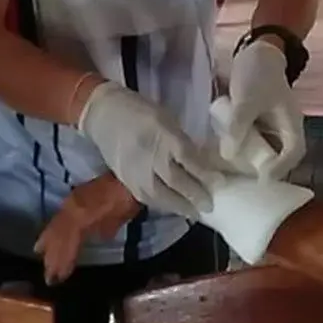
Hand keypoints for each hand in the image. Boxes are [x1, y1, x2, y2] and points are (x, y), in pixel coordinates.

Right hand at [34, 175, 140, 284]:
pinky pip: (60, 215)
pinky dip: (54, 227)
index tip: (56, 278)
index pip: (66, 243)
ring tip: (40, 252)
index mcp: (79, 219)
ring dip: (48, 240)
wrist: (129, 176)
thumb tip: (98, 236)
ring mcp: (72, 201)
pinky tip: (51, 232)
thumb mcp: (116, 221)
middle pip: (57, 235)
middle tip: (46, 273)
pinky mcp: (76, 195)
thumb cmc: (125, 201)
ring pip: (55, 224)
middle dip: (52, 255)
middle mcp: (70, 210)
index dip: (62, 261)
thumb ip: (104, 230)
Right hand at [78, 81, 219, 218]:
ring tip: (194, 212)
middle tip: (210, 205)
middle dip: (195, 195)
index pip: (188, 160)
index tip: (220, 183)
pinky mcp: (126, 180)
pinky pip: (147, 198)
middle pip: (176, 181)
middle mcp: (149, 156)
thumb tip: (202, 163)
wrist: (102, 114)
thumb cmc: (139, 110)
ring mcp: (135, 171)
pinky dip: (163, 205)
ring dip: (180, 206)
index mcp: (162, 135)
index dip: (205, 174)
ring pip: (161, 196)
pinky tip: (173, 207)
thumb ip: (182, 141)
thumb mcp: (167, 118)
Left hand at [223, 41, 305, 180]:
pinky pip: (250, 142)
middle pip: (277, 158)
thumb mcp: (247, 100)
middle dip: (259, 168)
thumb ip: (238, 126)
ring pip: (262, 152)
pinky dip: (239, 148)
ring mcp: (270, 127)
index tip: (260, 179)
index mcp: (291, 124)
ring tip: (227, 169)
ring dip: (247, 160)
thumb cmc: (258, 74)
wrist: (256, 51)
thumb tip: (229, 155)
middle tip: (239, 178)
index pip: (293, 154)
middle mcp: (283, 130)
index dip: (279, 169)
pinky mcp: (256, 124)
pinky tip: (222, 152)